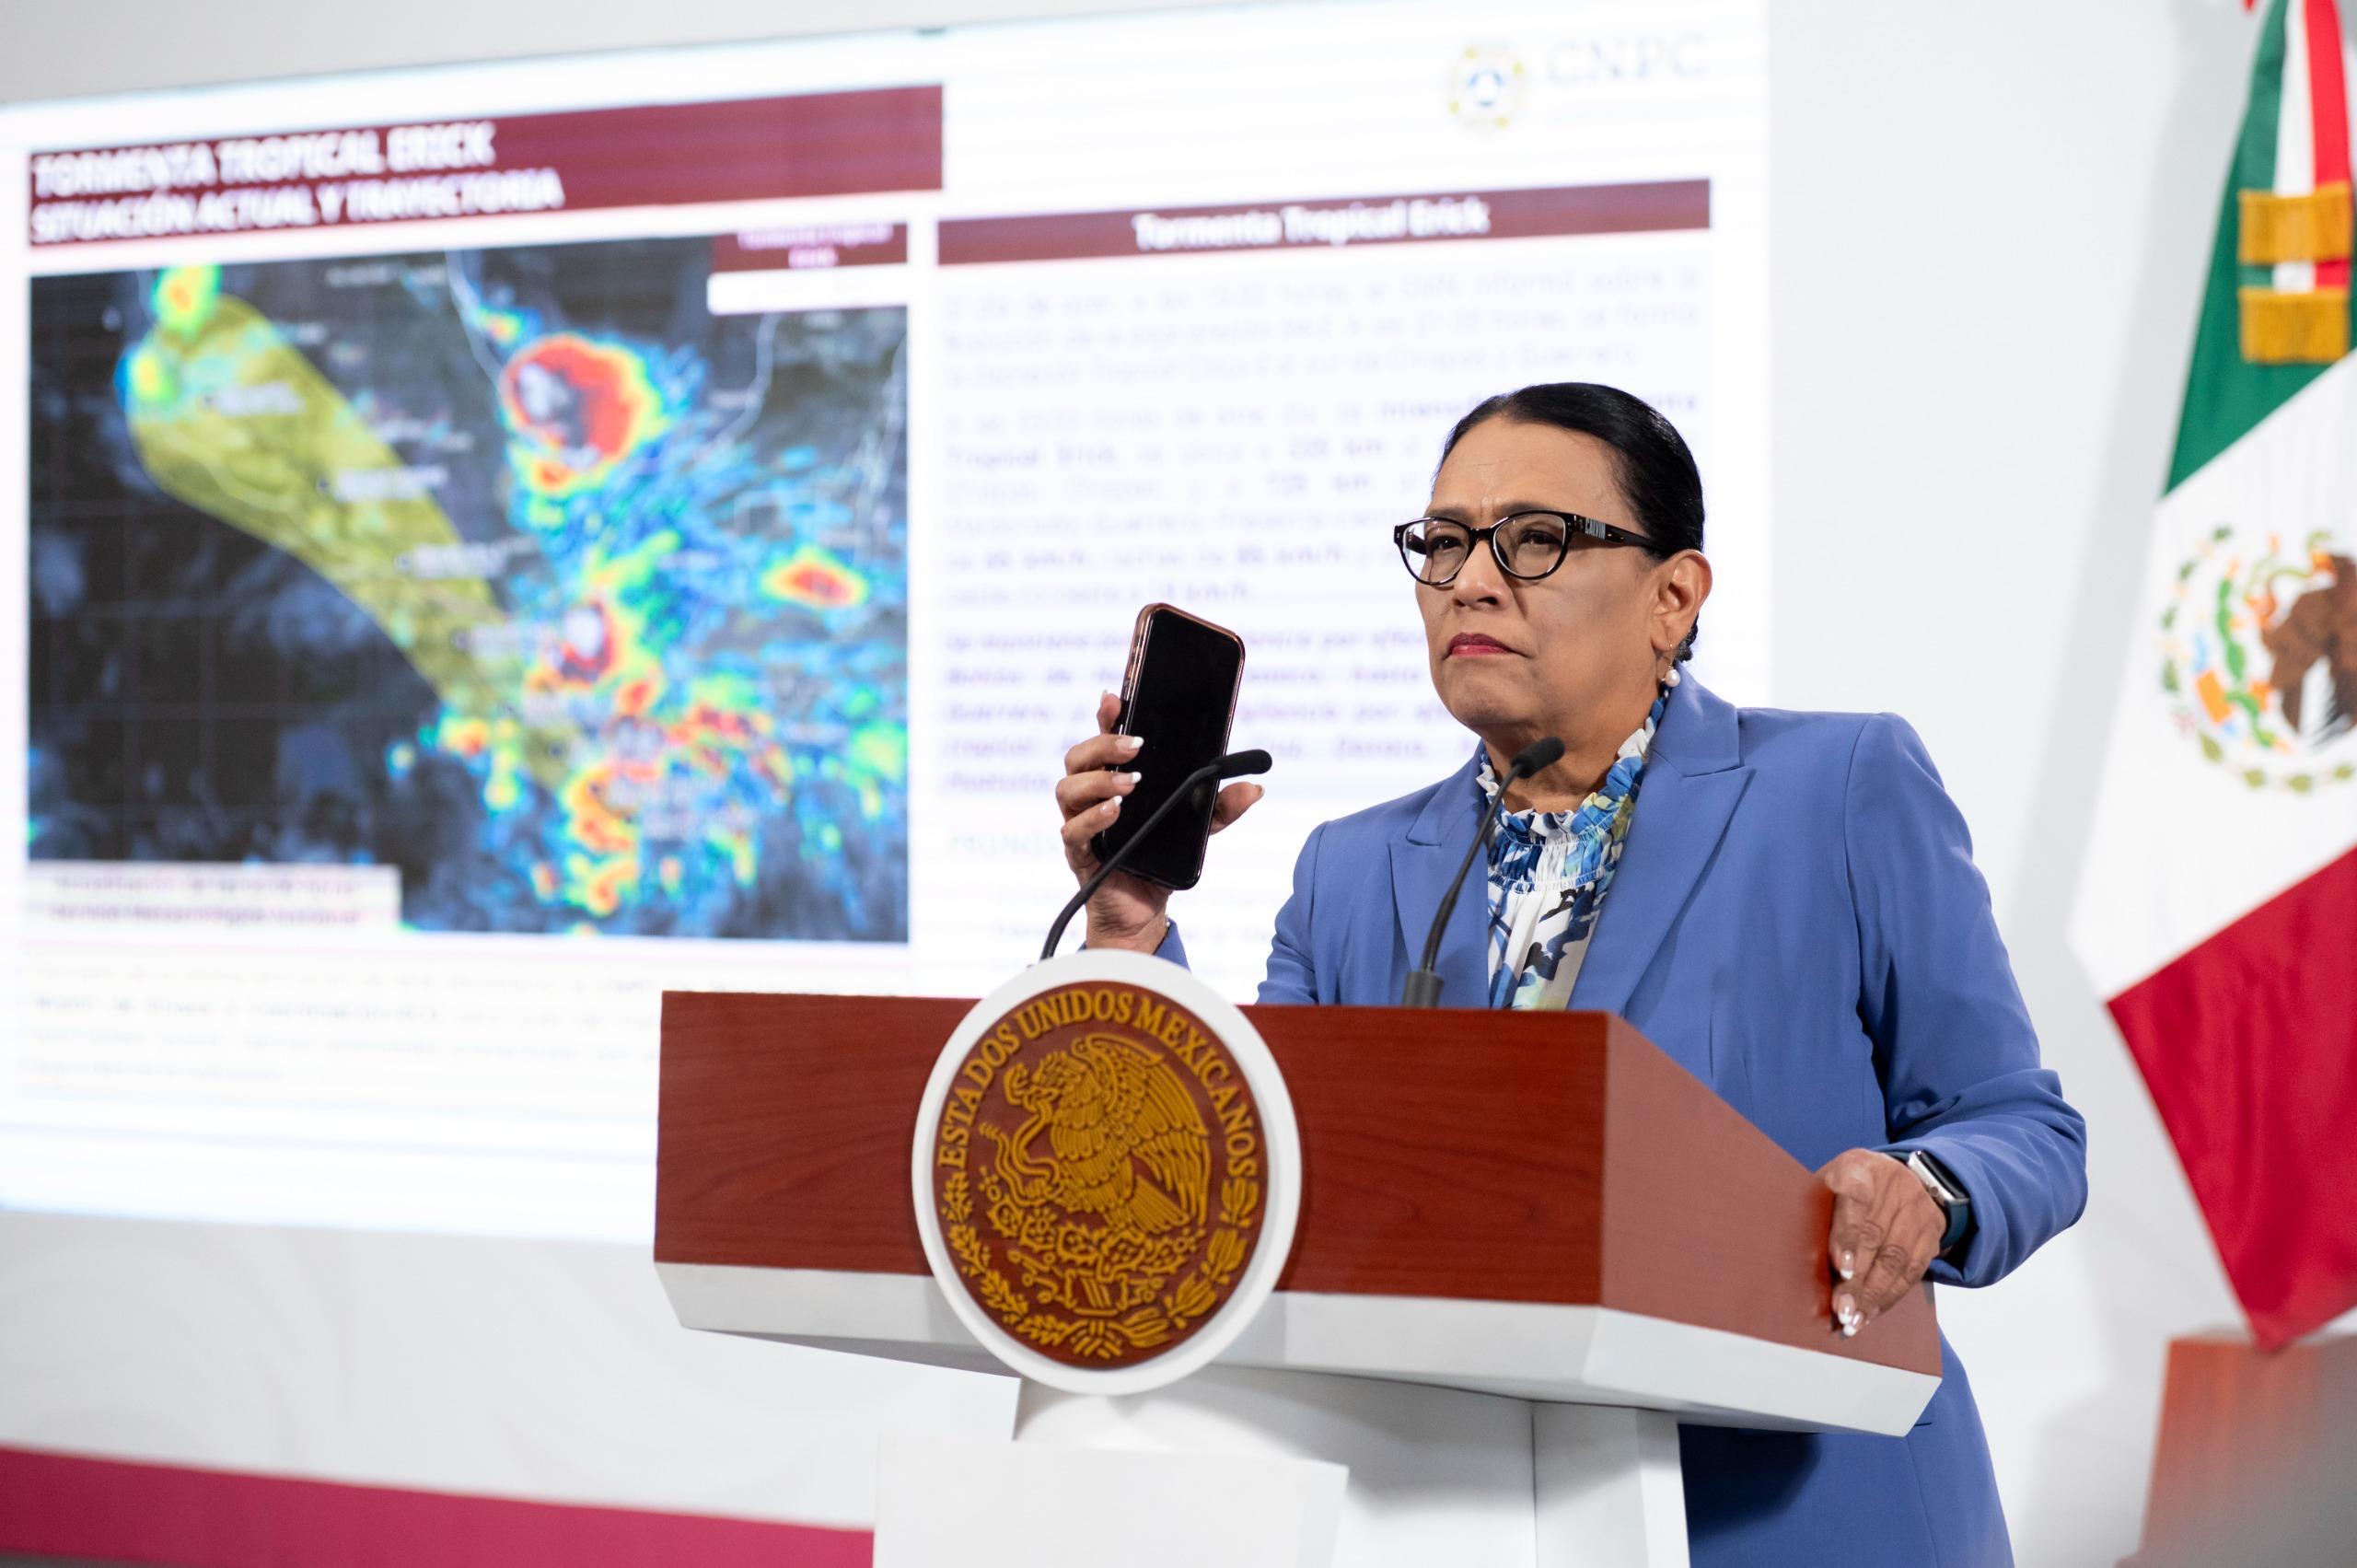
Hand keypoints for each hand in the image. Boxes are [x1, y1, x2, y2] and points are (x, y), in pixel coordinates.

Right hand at [1055, 690, 1262, 952]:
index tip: (1115, 698)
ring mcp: (1080, 823)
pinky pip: (1072, 831)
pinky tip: (1113, 813)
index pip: (1102, 739)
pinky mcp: (1079, 854)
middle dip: (1103, 745)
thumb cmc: (1160, 859)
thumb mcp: (1199, 828)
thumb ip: (1222, 806)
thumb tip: (1255, 788)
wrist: (1144, 909)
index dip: (1105, 716)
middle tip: (1136, 746)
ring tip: (1130, 784)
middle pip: (1077, 757)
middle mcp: (1089, 796)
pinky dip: (1092, 818)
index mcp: (1113, 779)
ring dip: (1099, 781)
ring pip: (1067, 788)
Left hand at [1815, 1148, 1943, 1337]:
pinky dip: (1889, 1296)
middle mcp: (1894, 1186)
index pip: (1855, 1200)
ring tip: (1853, 1320)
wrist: (1902, 1176)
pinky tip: (1871, 1313)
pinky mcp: (1931, 1233)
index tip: (1841, 1268)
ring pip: (1896, 1260)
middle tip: (1840, 1310)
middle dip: (1857, 1280)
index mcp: (1859, 1167)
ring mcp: (1917, 1209)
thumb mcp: (1827, 1183)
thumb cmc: (1846, 1186)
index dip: (1848, 1236)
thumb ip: (1815, 1210)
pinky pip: (1912, 1271)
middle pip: (1876, 1238)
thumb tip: (1786, 1252)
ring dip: (1873, 1295)